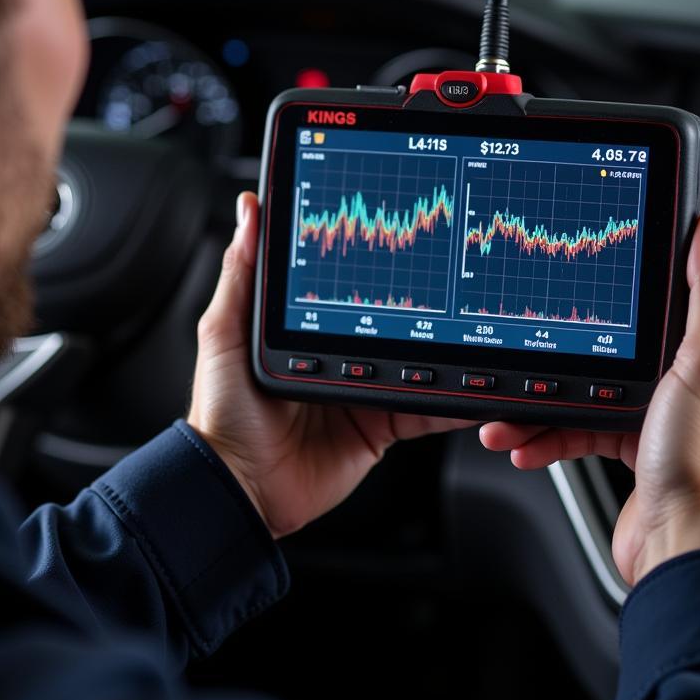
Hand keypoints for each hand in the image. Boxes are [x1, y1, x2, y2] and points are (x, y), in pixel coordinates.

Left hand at [187, 191, 472, 538]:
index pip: (349, 282)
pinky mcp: (382, 425)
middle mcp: (339, 352)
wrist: (240, 488)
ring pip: (420, 363)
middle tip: (453, 276)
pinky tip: (477, 388)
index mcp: (307, 325)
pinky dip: (456, 403)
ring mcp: (365, 387)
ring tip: (473, 329)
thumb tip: (251, 211)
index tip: (401, 232)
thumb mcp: (223, 334)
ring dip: (447, 352)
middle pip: (394, 320)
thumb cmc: (221, 413)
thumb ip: (241, 274)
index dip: (373, 259)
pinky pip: (427, 412)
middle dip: (425, 303)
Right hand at [480, 207, 699, 586]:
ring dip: (554, 403)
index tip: (621, 263)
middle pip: (635, 345)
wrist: (685, 553)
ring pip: (602, 390)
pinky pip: (588, 428)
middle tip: (546, 346)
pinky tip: (526, 444)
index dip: (664, 278)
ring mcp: (671, 418)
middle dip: (581, 352)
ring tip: (512, 414)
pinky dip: (555, 436)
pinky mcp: (639, 448)